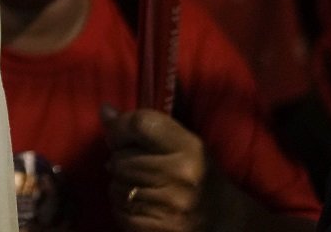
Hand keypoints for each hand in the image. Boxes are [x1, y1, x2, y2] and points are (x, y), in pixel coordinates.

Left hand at [102, 106, 211, 231]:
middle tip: (134, 166)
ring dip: (120, 186)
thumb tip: (105, 110)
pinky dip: (123, 208)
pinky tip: (140, 205)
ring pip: (116, 187)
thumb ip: (145, 127)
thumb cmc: (197, 175)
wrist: (225, 220)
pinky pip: (120, 212)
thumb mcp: (182, 144)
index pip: (140, 123)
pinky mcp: (160, 228)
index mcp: (190, 147)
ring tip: (139, 187)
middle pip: (121, 159)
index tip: (118, 136)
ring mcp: (171, 204)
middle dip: (120, 162)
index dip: (120, 127)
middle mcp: (182, 174)